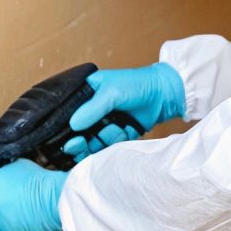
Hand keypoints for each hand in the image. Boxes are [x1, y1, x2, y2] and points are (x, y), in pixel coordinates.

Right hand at [63, 62, 186, 160]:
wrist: (164, 94)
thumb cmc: (137, 84)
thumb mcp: (111, 92)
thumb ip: (91, 109)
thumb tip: (73, 125)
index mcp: (86, 94)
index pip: (68, 113)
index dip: (66, 126)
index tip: (67, 136)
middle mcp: (93, 110)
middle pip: (78, 132)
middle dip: (80, 140)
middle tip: (79, 143)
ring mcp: (104, 123)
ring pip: (93, 142)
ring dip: (103, 138)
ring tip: (116, 128)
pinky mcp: (116, 135)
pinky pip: (108, 146)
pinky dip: (115, 141)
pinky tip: (125, 130)